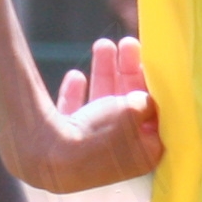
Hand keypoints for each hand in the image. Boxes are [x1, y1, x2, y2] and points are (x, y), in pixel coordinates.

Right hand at [14, 35, 160, 193]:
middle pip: (128, 108)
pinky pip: (74, 116)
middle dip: (127, 73)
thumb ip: (145, 100)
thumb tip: (145, 100)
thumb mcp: (132, 111)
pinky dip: (76, 96)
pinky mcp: (63, 148)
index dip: (154, 90)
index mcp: (143, 156)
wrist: (45, 157)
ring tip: (102, 45)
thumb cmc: (97, 136)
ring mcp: (90, 154)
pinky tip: (75, 77)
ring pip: (101, 107)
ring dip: (103, 74)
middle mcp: (119, 158)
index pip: (155, 118)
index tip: (151, 65)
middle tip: (127, 44)